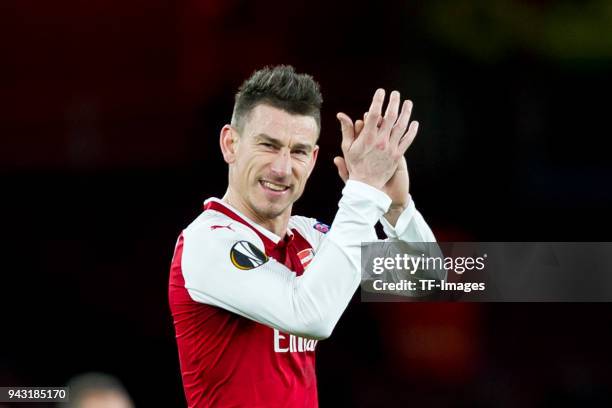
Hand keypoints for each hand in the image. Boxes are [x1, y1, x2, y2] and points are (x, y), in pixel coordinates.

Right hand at [334, 90, 418, 223]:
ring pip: (401, 126)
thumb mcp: (347, 147)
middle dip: (394, 103)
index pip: (374, 114)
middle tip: (396, 94)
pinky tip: (414, 123)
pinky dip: (412, 131)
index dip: (378, 101)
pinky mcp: (397, 155)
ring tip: (408, 103)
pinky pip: (407, 140)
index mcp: (367, 138)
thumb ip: (346, 130)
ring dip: (405, 113)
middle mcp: (380, 141)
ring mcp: (390, 148)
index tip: (381, 92)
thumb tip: (341, 115)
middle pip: (390, 117)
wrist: (366, 185)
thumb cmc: (355, 165)